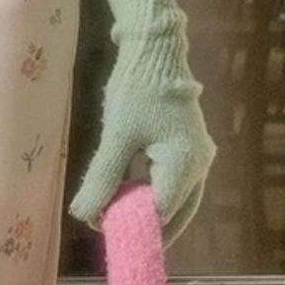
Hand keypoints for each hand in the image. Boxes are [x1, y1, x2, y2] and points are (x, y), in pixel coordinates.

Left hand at [67, 0, 215, 244]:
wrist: (156, 48)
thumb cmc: (138, 88)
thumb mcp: (117, 135)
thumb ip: (103, 179)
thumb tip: (85, 218)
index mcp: (186, 164)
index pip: (161, 214)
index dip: (132, 229)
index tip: (101, 233)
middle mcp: (200, 167)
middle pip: (174, 216)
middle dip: (141, 228)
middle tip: (108, 236)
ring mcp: (197, 160)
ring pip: (173, 203)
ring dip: (144, 213)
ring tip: (111, 219)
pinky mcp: (187, 152)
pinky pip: (170, 186)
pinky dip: (148, 196)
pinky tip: (123, 199)